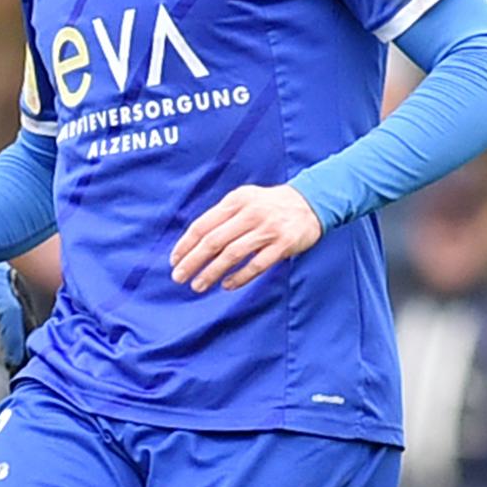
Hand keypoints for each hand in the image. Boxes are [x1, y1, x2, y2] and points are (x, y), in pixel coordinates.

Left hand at [0, 264, 37, 372]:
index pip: (10, 313)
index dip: (12, 339)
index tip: (11, 364)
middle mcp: (13, 284)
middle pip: (26, 321)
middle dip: (25, 350)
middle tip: (22, 379)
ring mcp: (19, 289)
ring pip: (30, 322)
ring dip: (28, 347)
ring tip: (23, 376)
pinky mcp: (19, 296)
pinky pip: (27, 319)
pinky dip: (25, 339)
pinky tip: (22, 361)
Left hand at [170, 184, 322, 293]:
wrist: (311, 201)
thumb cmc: (269, 205)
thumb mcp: (244, 200)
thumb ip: (222, 217)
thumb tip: (192, 244)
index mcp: (236, 200)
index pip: (203, 225)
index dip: (185, 245)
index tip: (174, 261)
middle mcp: (250, 213)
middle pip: (213, 241)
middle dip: (192, 261)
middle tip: (179, 278)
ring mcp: (268, 229)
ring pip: (232, 254)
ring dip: (212, 272)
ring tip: (198, 286)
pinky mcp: (283, 244)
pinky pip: (257, 265)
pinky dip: (240, 277)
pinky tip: (226, 286)